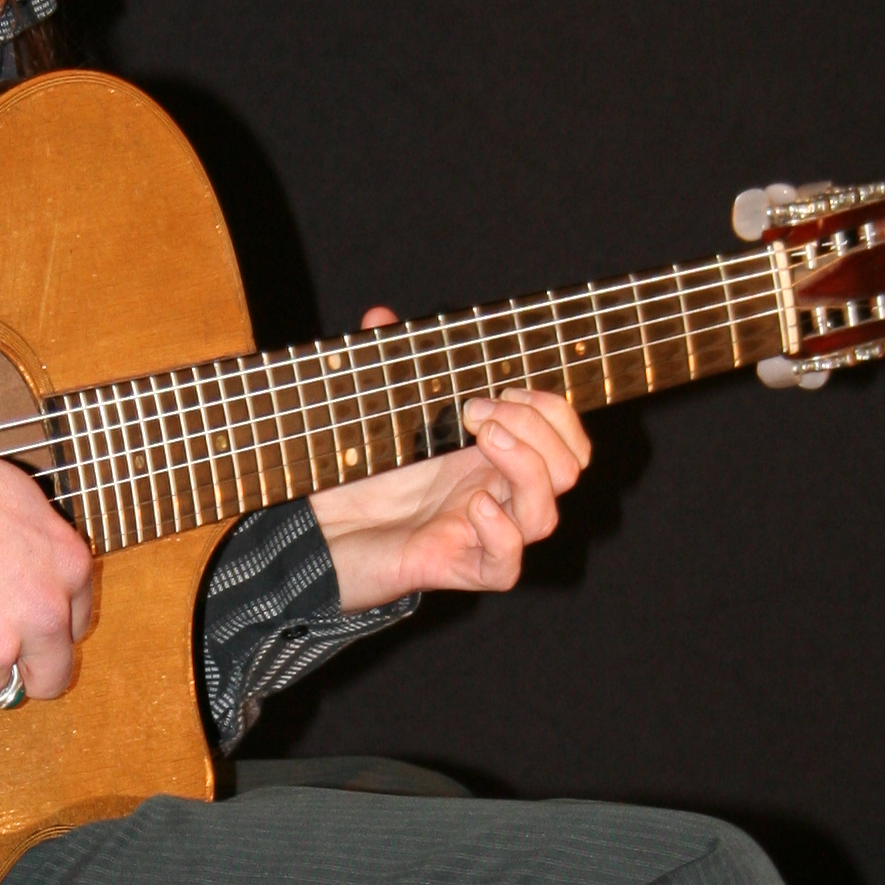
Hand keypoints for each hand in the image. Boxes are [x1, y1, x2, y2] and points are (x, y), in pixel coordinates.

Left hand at [308, 307, 590, 612]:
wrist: (317, 536)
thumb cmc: (354, 480)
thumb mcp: (374, 415)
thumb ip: (385, 367)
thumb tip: (379, 315)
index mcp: (491, 459)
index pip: (564, 438)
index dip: (550, 409)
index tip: (498, 387)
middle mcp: (497, 495)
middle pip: (568, 469)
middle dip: (536, 426)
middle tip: (475, 409)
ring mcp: (481, 535)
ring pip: (546, 515)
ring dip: (526, 466)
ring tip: (481, 436)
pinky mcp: (458, 569)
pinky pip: (507, 565)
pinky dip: (501, 532)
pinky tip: (475, 504)